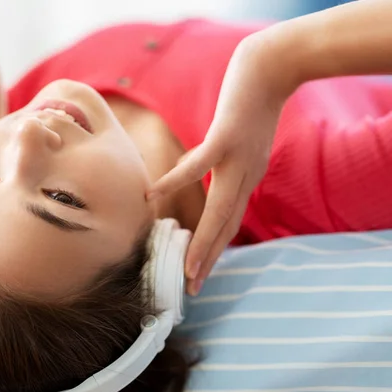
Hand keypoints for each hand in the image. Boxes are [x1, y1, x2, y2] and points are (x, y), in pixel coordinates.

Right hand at [149, 36, 290, 294]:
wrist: (272, 67)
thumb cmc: (253, 102)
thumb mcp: (244, 139)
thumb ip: (226, 160)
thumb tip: (200, 170)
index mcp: (248, 178)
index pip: (229, 221)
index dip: (214, 249)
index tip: (200, 274)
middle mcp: (246, 175)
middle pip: (226, 225)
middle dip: (210, 259)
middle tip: (194, 288)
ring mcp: (238, 158)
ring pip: (219, 208)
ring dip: (203, 240)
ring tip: (187, 266)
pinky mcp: (225, 137)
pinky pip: (197, 164)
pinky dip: (175, 181)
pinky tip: (153, 196)